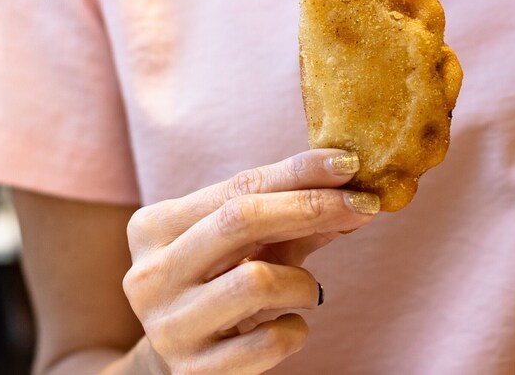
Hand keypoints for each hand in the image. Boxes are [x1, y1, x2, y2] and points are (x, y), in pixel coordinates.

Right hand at [122, 149, 378, 373]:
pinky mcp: (195, 372)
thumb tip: (350, 188)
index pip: (238, 187)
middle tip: (364, 206)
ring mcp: (169, 327)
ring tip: (308, 291)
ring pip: (257, 280)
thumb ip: (290, 218)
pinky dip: (297, 329)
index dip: (299, 172)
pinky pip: (270, 341)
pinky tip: (290, 325)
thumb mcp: (247, 247)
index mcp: (154, 228)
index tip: (350, 162)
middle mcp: (150, 275)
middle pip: (241, 220)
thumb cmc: (217, 289)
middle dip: (311, 207)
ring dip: (303, 282)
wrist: (174, 368)